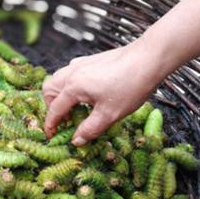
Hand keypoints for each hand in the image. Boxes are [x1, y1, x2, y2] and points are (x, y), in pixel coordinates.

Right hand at [43, 42, 161, 145]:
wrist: (150, 58)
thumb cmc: (131, 86)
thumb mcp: (110, 114)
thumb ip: (90, 129)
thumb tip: (76, 140)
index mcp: (73, 87)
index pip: (54, 110)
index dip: (51, 125)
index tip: (51, 136)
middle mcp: (72, 73)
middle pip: (49, 90)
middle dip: (51, 106)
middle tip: (65, 119)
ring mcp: (81, 64)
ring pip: (58, 78)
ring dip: (59, 94)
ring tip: (73, 106)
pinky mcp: (90, 59)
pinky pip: (70, 71)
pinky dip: (70, 84)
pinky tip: (86, 91)